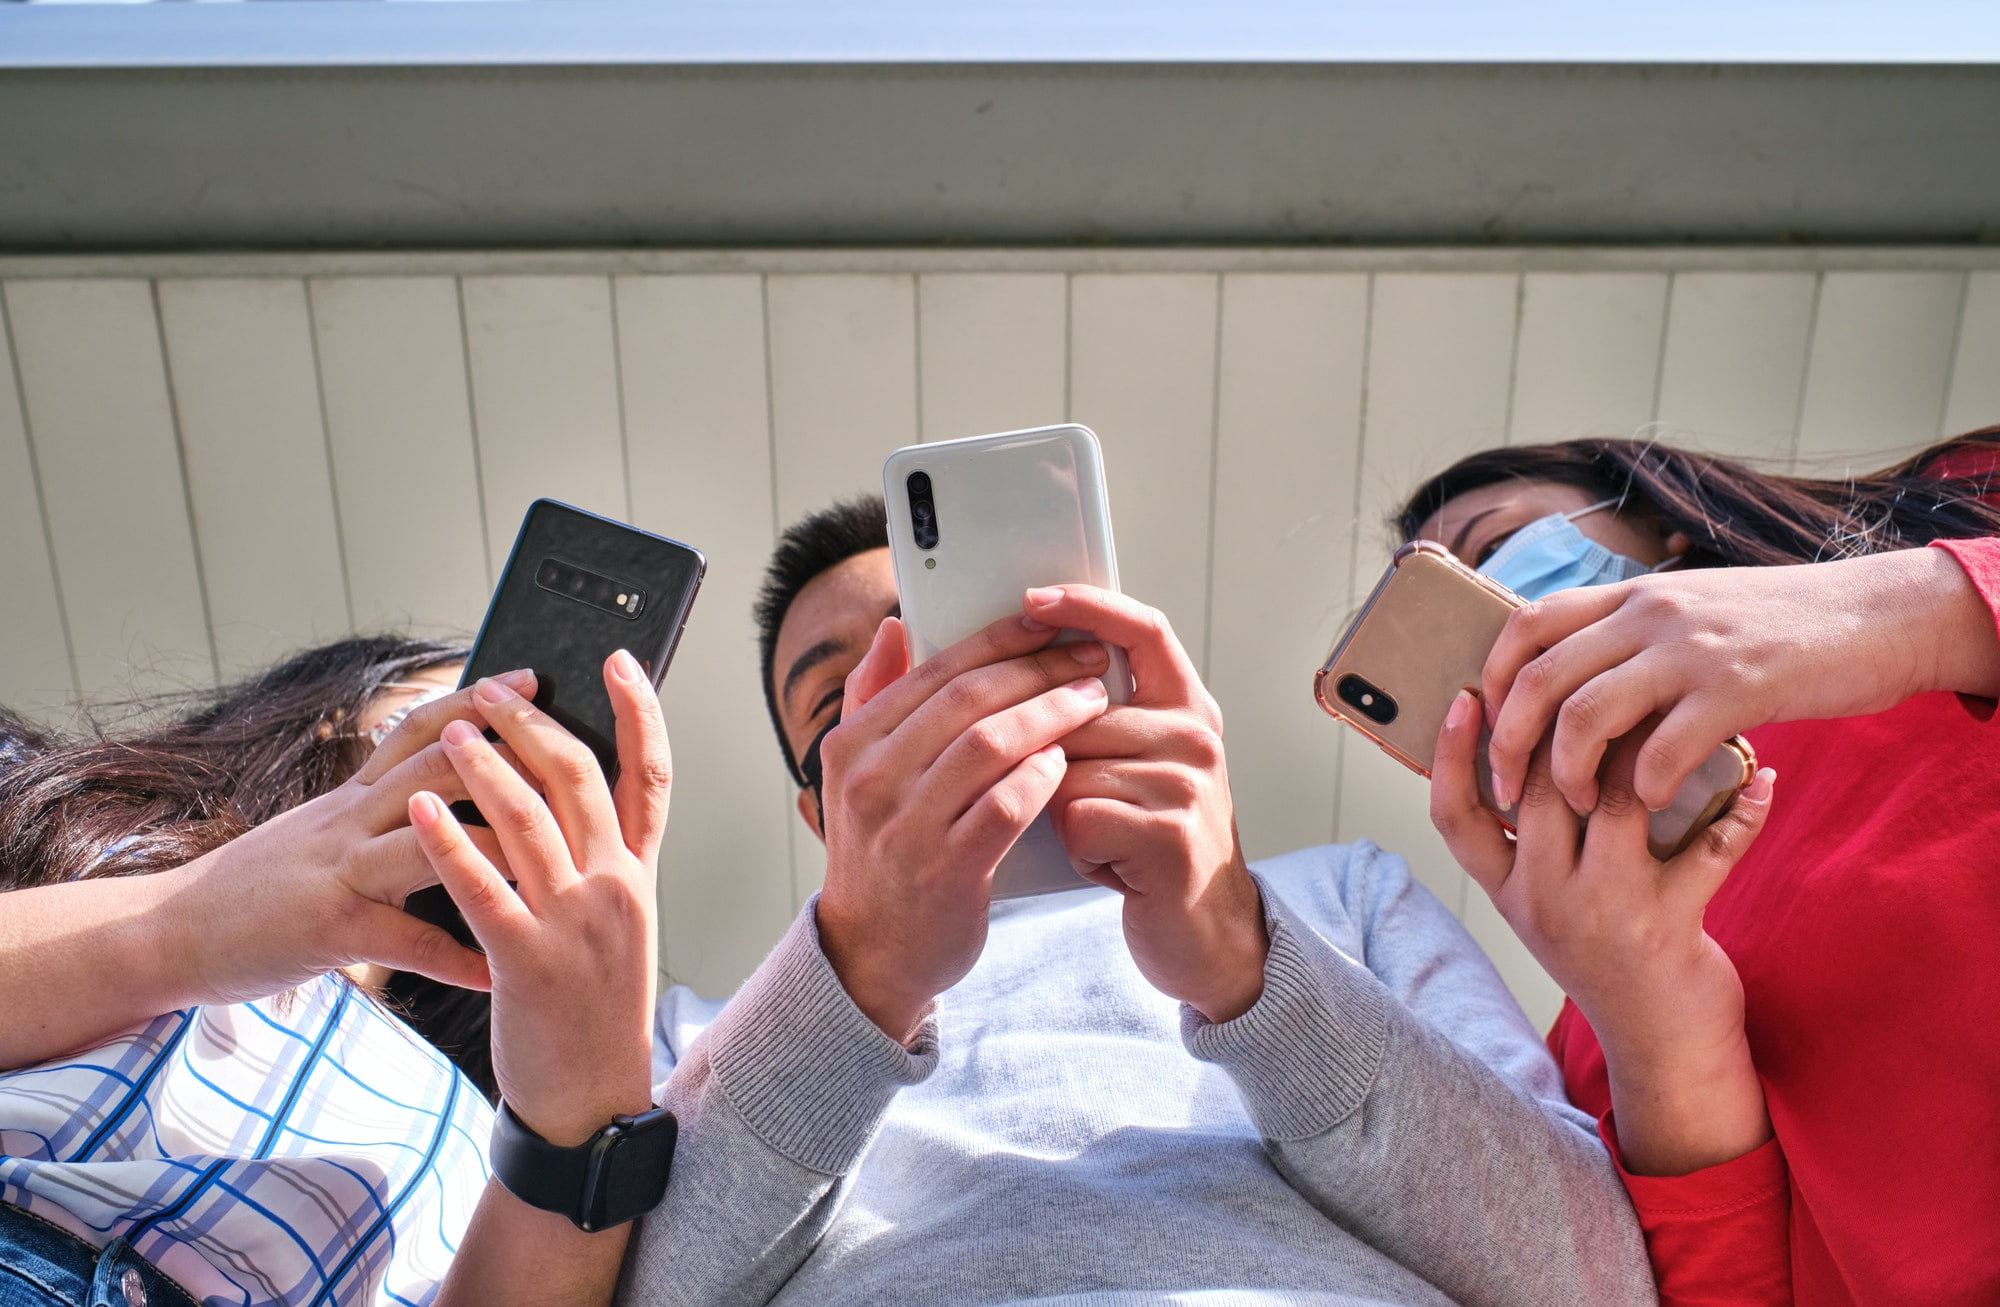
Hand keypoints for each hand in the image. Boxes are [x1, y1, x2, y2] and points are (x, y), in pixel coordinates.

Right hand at [162, 669, 544, 1005]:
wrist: (168, 930)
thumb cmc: (256, 885)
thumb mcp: (317, 829)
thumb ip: (372, 805)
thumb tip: (428, 783)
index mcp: (351, 795)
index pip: (420, 728)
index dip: (477, 699)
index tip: (532, 679)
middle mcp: (349, 820)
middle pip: (436, 768)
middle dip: (506, 753)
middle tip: (571, 745)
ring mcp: (340, 871)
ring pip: (427, 841)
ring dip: (493, 845)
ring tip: (558, 855)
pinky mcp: (330, 928)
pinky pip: (404, 942)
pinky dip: (455, 959)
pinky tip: (500, 975)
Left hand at [411, 651, 667, 1145]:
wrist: (592, 1101)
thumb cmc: (593, 1011)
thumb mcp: (617, 927)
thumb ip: (600, 863)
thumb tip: (566, 801)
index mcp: (639, 876)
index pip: (654, 775)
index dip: (641, 712)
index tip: (619, 662)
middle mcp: (616, 889)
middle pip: (582, 778)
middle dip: (534, 724)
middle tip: (497, 691)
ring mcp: (575, 924)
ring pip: (528, 819)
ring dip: (485, 766)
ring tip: (455, 732)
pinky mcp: (528, 961)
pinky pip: (481, 887)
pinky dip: (447, 842)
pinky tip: (417, 811)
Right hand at [814, 611, 1113, 1042]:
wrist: (872, 951)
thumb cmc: (879, 850)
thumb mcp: (855, 773)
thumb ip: (871, 697)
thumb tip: (895, 628)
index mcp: (852, 744)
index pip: (935, 670)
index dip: (997, 639)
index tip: (1045, 621)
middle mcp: (872, 780)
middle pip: (968, 700)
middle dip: (1036, 669)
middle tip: (1085, 657)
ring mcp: (908, 827)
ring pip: (991, 745)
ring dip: (1051, 714)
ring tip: (1091, 699)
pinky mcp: (948, 871)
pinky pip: (1007, 806)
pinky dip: (1042, 776)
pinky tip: (1067, 761)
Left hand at [1027, 586, 1267, 1024]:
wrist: (1207, 934)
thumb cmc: (1153, 846)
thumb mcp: (1138, 766)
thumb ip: (1102, 716)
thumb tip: (1024, 664)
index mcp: (1187, 706)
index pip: (1142, 628)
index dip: (1088, 605)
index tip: (1033, 598)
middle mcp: (1195, 735)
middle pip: (1078, 711)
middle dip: (1053, 759)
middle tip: (1079, 801)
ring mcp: (1187, 784)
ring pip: (1069, 767)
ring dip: (1061, 809)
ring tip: (1098, 834)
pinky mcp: (1168, 835)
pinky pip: (1077, 816)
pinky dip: (1076, 845)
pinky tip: (1106, 862)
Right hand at [1433, 689, 1777, 1174]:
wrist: (1664, 1048)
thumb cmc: (1611, 960)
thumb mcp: (1550, 909)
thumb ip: (1537, 846)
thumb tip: (1543, 754)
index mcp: (1509, 893)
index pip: (1455, 816)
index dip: (1452, 754)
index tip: (1464, 696)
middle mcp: (1543, 902)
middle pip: (1538, 788)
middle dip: (1568, 723)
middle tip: (1605, 673)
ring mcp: (1601, 913)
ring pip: (1617, 801)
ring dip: (1651, 747)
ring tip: (1675, 709)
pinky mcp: (1664, 927)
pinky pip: (1706, 849)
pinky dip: (1741, 810)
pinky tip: (1763, 780)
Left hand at [1482, 548, 1999, 813]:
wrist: (1881, 616)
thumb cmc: (1783, 626)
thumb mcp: (1694, 608)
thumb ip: (1636, 631)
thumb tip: (1577, 671)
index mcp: (1633, 594)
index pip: (1528, 625)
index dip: (1495, 679)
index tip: (1486, 726)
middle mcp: (1650, 613)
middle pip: (1540, 678)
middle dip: (1510, 743)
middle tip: (1508, 789)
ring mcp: (1690, 649)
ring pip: (1586, 715)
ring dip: (1568, 773)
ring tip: (1578, 805)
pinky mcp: (1736, 689)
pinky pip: (1662, 748)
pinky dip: (1645, 787)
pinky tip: (1651, 805)